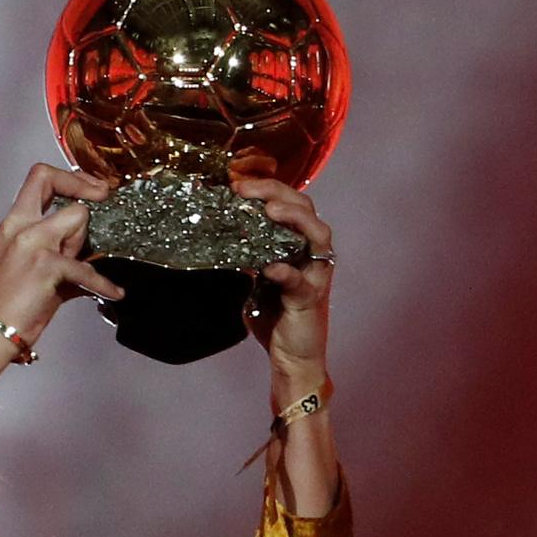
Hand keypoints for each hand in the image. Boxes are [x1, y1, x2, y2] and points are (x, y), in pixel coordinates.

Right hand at [0, 163, 123, 346]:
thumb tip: (91, 249)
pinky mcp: (45, 266)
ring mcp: (31, 244)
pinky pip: (87, 267)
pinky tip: (112, 293)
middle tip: (104, 201)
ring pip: (77, 217)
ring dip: (85, 243)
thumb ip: (57, 247)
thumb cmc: (11, 305)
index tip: (92, 189)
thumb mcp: (30, 264)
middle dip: (83, 192)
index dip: (69, 176)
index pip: (39, 176)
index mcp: (14, 223)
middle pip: (55, 184)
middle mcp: (20, 227)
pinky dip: (103, 284)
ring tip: (80, 270)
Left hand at [234, 175, 334, 389]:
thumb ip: (247, 254)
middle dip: (277, 192)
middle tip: (245, 188)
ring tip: (271, 210)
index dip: (267, 186)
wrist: (292, 356)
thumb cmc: (275, 315)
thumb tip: (218, 230)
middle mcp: (311, 252)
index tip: (236, 180)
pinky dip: (286, 271)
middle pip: (305, 207)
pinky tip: (270, 267)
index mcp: (298, 242)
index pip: (289, 201)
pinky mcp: (311, 298)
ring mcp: (315, 274)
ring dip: (295, 218)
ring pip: (318, 234)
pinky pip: (302, 281)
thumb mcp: (256, 277)